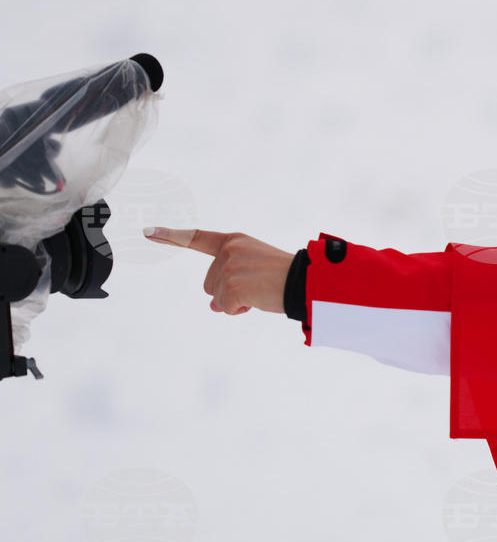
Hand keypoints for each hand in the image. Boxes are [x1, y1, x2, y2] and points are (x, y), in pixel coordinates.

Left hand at [144, 227, 294, 315]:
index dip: (171, 236)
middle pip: (210, 283)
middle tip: (257, 287)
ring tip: (260, 292)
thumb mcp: (254, 268)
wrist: (304, 280)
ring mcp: (228, 268)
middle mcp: (228, 251)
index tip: (148, 232)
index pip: (197, 238)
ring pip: (217, 297)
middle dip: (228, 291)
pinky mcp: (231, 286)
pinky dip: (240, 309)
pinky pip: (225, 307)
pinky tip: (257, 300)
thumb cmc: (285, 275)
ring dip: (235, 301)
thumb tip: (213, 305)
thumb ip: (230, 279)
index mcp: (234, 241)